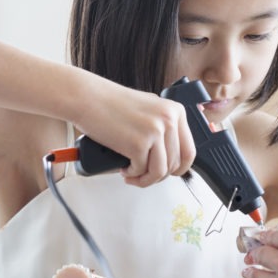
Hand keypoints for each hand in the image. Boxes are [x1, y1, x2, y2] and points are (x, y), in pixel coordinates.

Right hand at [74, 83, 195, 186]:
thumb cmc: (112, 104)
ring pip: (160, 172)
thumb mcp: (149, 109)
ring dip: (145, 179)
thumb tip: (171, 154)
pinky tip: (124, 167)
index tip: (167, 172)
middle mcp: (169, 120)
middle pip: (175, 164)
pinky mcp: (139, 143)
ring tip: (132, 174)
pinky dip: (132, 174)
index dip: (178, 168)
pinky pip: (141, 171)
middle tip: (143, 174)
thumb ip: (163, 127)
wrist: (88, 98)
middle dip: (158, 175)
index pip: (189, 151)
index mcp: (176, 111)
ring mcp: (155, 131)